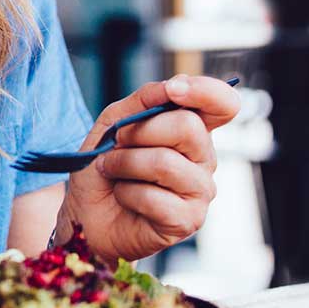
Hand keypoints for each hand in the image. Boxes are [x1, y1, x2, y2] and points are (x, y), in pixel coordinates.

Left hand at [60, 75, 241, 262]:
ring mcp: (200, 191)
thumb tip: (173, 86)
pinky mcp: (188, 221)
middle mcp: (204, 159)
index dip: (205, 91)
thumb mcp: (114, 122)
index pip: (222, 104)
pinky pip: (154, 198)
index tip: (173, 90)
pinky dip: (126, 193)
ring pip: (165, 163)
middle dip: (138, 131)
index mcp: (192, 131)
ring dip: (123, 164)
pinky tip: (124, 197)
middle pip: (188, 127)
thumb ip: (144, 100)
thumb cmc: (105, 165)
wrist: (86, 211)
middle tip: (116, 144)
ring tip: (110, 171)